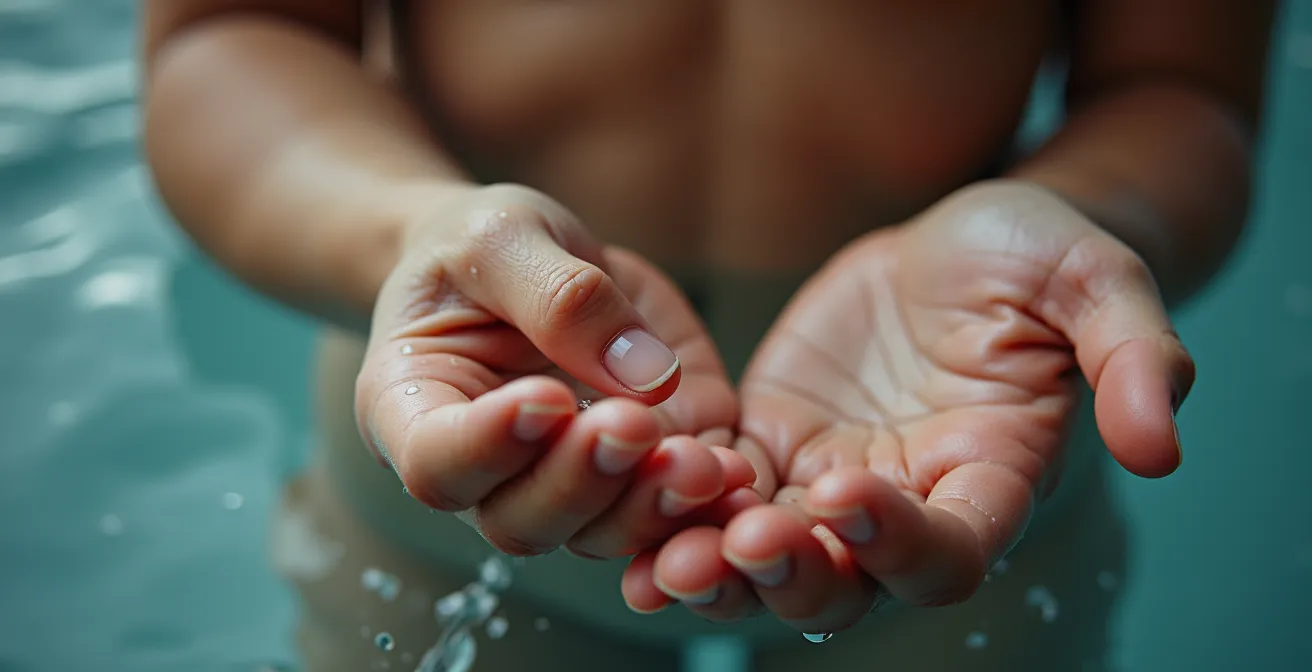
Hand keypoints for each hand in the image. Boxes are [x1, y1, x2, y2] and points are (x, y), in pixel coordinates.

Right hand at [356, 184, 752, 558]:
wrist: (521, 258)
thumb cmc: (479, 245)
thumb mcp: (503, 237)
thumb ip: (558, 297)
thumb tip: (644, 376)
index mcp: (414, 410)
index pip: (436, 461)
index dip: (488, 446)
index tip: (546, 397)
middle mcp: (484, 470)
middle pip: (520, 518)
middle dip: (581, 480)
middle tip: (632, 426)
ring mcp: (560, 482)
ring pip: (596, 532)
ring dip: (648, 506)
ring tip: (697, 462)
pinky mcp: (632, 474)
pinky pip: (662, 514)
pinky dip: (700, 505)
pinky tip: (736, 473)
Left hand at [622, 180, 1193, 630]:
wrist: (956, 241)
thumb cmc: (1033, 256)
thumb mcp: (1093, 278)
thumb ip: (1133, 353)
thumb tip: (1161, 445)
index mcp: (988, 482)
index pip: (950, 551)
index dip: (901, 541)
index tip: (849, 489)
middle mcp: (906, 504)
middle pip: (848, 583)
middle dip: (790, 575)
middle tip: (734, 548)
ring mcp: (831, 482)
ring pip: (770, 556)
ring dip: (717, 566)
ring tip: (660, 562)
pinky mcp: (771, 447)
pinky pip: (717, 494)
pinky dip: (677, 508)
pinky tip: (624, 504)